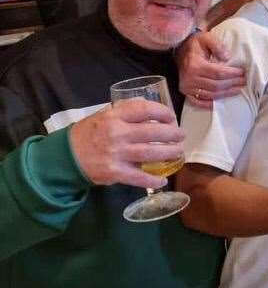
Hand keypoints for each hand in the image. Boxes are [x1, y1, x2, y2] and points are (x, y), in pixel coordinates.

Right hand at [69, 99, 184, 188]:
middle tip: (181, 136)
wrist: (66, 157)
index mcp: (114, 116)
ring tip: (178, 152)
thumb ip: (126, 111)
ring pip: (152, 154)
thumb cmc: (89, 133)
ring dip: (170, 153)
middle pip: (154, 132)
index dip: (163, 112)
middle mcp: (117, 133)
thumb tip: (151, 108)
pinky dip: (154, 180)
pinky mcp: (115, 172)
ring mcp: (117, 154)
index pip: (145, 109)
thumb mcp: (104, 115)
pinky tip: (163, 180)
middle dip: (173, 134)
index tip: (171, 117)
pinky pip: (140, 177)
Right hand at [177, 31, 245, 108]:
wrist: (180, 50)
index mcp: (195, 65)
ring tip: (238, 90)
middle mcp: (190, 78)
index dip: (232, 74)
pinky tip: (221, 102)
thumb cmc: (196, 44)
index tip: (242, 73)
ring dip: (226, 94)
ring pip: (210, 94)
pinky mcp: (185, 92)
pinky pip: (199, 102)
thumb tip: (227, 57)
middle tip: (244, 82)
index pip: (218, 73)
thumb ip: (217, 45)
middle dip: (232, 84)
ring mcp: (187, 87)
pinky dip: (210, 104)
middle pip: (216, 85)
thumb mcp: (206, 38)